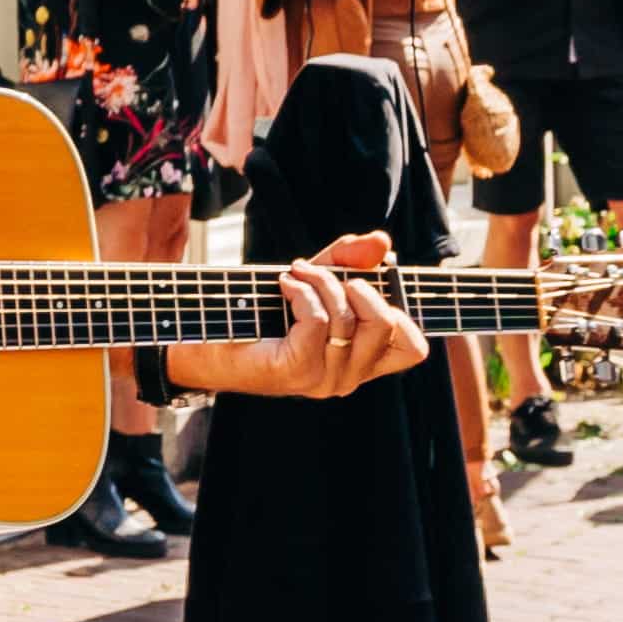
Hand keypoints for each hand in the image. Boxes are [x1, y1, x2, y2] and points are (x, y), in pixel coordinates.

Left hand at [195, 235, 429, 399]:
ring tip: (296, 272)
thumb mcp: (316, 278)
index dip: (401, 309)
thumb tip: (382, 242)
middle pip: (388, 324)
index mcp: (362, 361)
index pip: (413, 349)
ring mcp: (325, 379)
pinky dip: (302, 292)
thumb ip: (350, 260)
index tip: (365, 280)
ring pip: (348, 318)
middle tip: (327, 272)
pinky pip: (318, 321)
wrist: (209, 337)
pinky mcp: (298, 371)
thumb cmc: (264, 311)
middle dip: (358, 284)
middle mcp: (350, 377)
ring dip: (320, 281)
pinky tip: (284, 285)